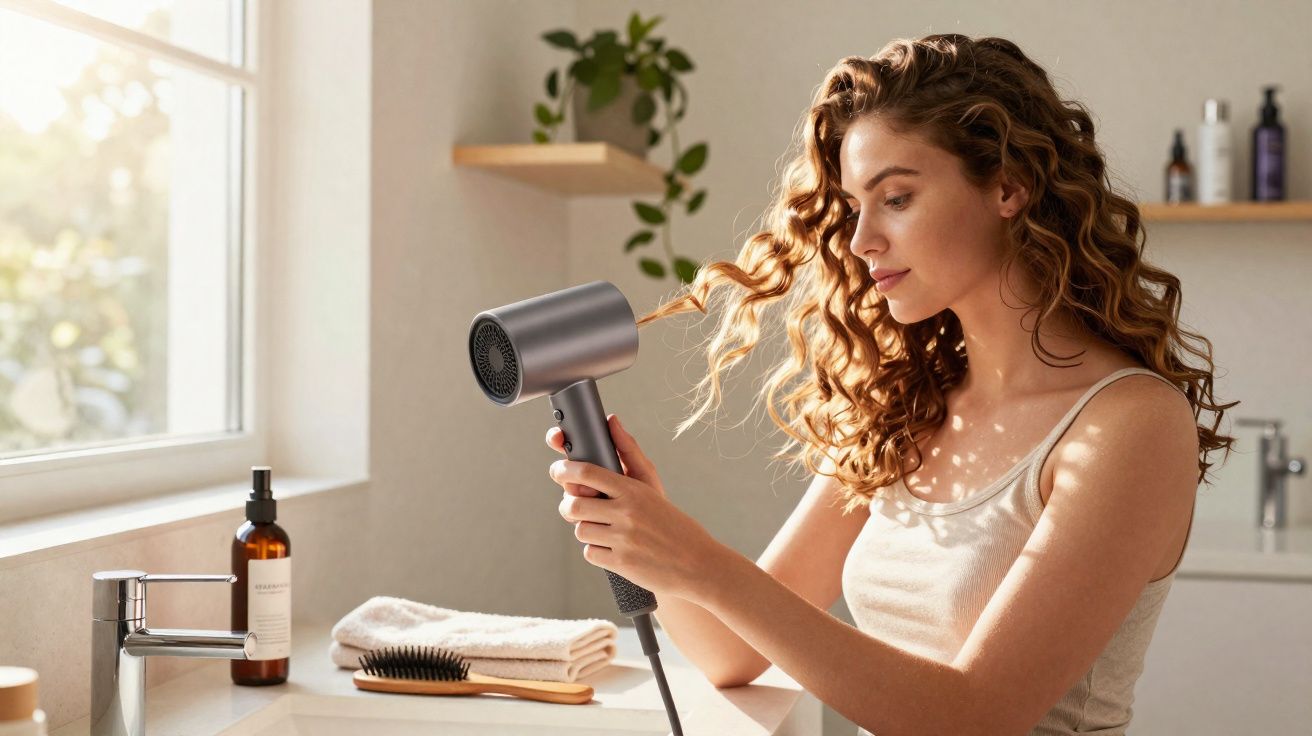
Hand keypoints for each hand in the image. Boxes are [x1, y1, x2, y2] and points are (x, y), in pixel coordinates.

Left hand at [545, 413, 724, 602]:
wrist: (696, 563)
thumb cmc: (672, 521)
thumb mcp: (652, 484)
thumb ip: (628, 451)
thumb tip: (611, 421)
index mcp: (633, 490)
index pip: (587, 472)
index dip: (564, 469)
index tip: (558, 470)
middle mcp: (626, 513)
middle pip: (573, 505)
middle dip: (568, 505)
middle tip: (574, 505)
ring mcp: (623, 540)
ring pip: (580, 530)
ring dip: (587, 529)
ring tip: (604, 528)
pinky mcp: (620, 563)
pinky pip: (590, 553)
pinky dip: (597, 550)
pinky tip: (613, 546)